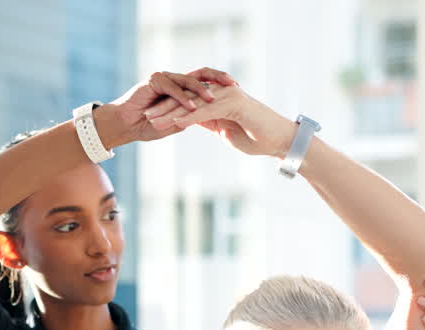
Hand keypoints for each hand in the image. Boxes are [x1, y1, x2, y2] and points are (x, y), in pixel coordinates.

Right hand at [100, 68, 236, 146]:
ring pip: (187, 81)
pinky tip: (192, 106)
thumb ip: (188, 119)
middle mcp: (174, 79)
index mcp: (181, 87)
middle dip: (218, 78)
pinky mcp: (153, 81)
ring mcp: (164, 78)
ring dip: (201, 90)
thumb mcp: (174, 124)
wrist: (124, 126)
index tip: (239, 91)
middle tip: (234, 85)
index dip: (222, 85)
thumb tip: (206, 120)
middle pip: (201, 74)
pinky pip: (171, 89)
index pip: (206, 81)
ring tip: (213, 99)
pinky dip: (182, 98)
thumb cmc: (147, 126)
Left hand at [147, 83, 295, 157]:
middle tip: (144, 115)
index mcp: (219, 98)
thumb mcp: (226, 130)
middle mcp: (222, 92)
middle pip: (187, 98)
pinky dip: (190, 117)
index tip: (151, 117)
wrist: (279, 141)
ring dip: (172, 112)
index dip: (169, 108)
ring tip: (154, 120)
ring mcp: (228, 96)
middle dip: (164, 107)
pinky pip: (207, 111)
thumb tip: (196, 122)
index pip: (189, 101)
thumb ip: (211, 122)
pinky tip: (175, 124)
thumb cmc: (257, 139)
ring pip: (193, 103)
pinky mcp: (234, 105)